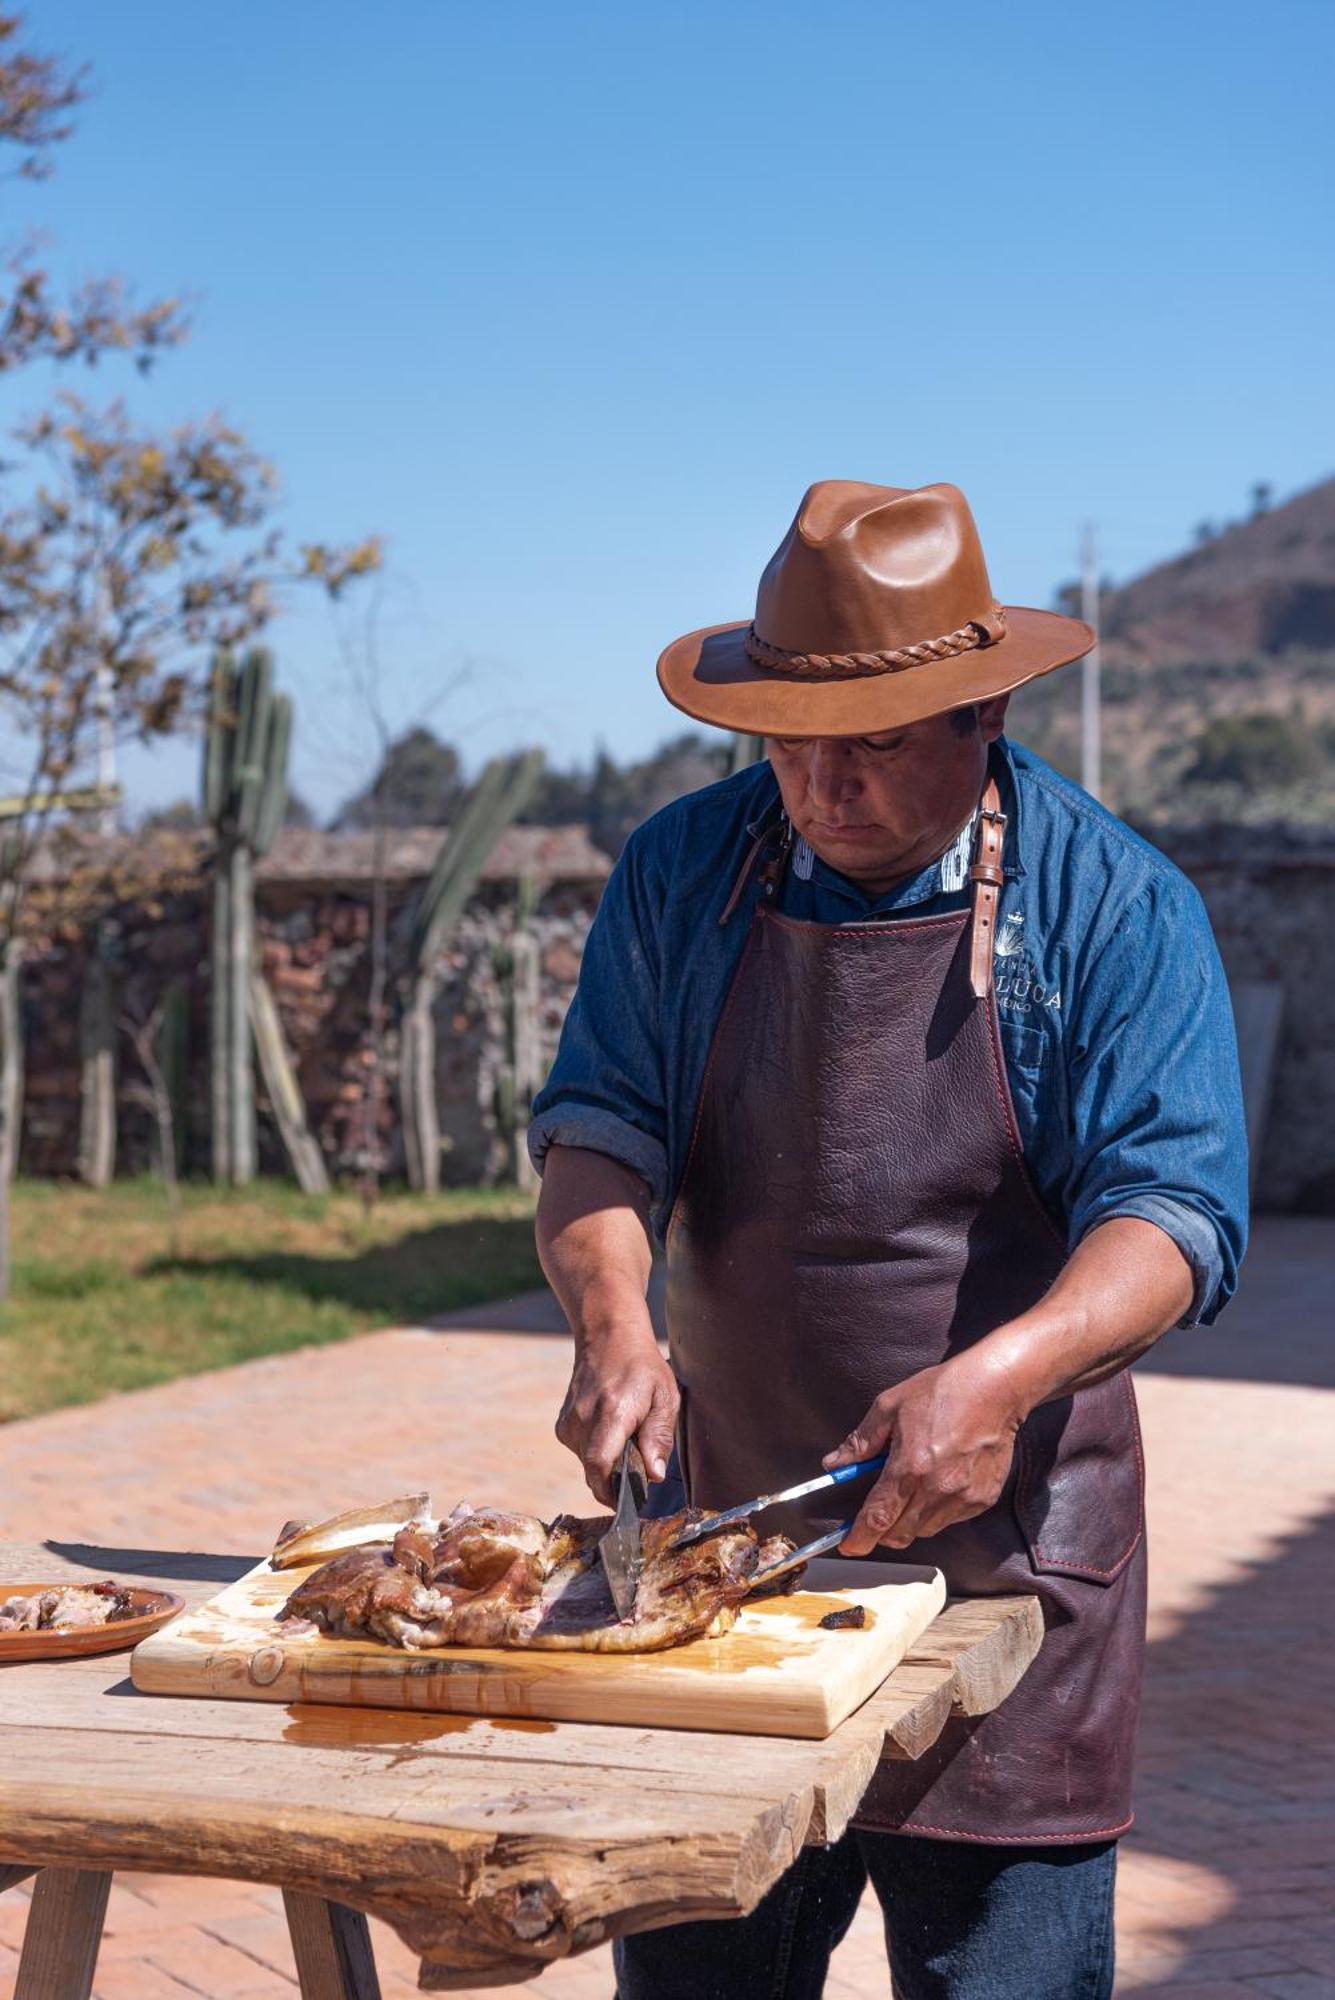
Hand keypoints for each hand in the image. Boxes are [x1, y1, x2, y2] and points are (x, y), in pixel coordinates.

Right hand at [556, 1330, 679, 1505]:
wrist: (608, 1337)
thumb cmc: (642, 1367)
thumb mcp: (665, 1397)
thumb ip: (659, 1437)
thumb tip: (655, 1475)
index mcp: (611, 1412)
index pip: (598, 1465)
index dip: (610, 1492)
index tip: (626, 1503)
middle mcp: (583, 1419)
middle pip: (594, 1471)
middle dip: (615, 1480)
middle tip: (638, 1470)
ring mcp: (569, 1420)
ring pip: (587, 1463)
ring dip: (607, 1463)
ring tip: (626, 1440)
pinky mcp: (563, 1423)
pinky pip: (580, 1451)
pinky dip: (596, 1451)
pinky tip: (611, 1432)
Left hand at [823, 1353, 1022, 1557]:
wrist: (995, 1388)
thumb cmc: (943, 1391)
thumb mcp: (890, 1405)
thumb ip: (861, 1440)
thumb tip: (835, 1463)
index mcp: (910, 1467)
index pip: (877, 1517)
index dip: (859, 1537)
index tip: (849, 1545)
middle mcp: (937, 1489)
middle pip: (900, 1534)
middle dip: (882, 1532)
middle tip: (877, 1514)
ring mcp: (963, 1498)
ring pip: (925, 1530)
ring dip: (910, 1520)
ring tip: (913, 1487)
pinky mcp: (982, 1499)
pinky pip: (951, 1519)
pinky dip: (937, 1510)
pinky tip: (939, 1483)